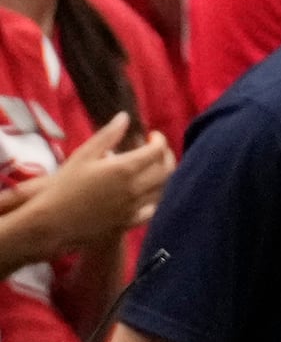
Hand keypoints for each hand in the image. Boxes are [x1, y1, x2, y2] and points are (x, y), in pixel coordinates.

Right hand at [19, 113, 174, 253]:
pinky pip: (152, 209)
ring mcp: (134, 208)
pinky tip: (146, 192)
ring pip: (163, 190)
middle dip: (167, 156)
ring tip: (152, 168)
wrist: (51, 220)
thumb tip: (125, 117)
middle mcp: (134, 189)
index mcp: (125, 169)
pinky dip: (155, 198)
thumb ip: (107, 135)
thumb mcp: (83, 155)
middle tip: (157, 150)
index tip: (152, 136)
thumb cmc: (64, 185)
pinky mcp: (129, 223)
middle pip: (167, 170)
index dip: (159, 140)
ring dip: (163, 176)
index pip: (157, 151)